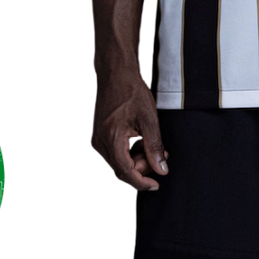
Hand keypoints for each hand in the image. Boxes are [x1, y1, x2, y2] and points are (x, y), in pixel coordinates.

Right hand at [91, 69, 168, 189]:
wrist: (116, 73)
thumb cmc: (132, 91)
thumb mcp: (149, 119)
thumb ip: (154, 146)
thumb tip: (161, 169)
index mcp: (111, 138)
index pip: (126, 172)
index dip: (142, 182)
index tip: (157, 185)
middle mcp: (100, 142)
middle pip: (122, 169)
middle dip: (142, 168)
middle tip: (161, 155)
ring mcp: (97, 139)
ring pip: (118, 162)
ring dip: (136, 160)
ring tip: (152, 145)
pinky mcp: (100, 135)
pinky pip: (115, 153)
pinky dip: (129, 152)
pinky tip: (140, 141)